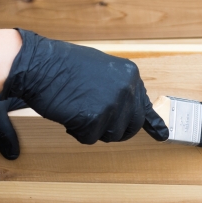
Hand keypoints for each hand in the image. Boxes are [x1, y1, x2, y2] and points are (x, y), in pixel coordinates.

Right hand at [1, 29, 168, 144]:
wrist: (37, 64)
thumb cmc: (63, 66)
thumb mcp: (100, 69)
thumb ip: (118, 87)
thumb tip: (132, 109)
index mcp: (130, 75)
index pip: (145, 106)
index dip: (152, 124)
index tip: (163, 135)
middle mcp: (126, 89)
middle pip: (130, 127)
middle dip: (113, 130)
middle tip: (94, 122)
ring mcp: (111, 104)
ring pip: (109, 135)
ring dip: (92, 129)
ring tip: (77, 109)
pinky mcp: (93, 118)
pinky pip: (89, 138)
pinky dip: (76, 131)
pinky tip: (68, 113)